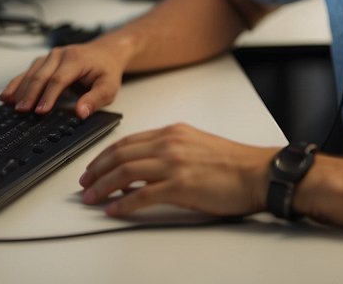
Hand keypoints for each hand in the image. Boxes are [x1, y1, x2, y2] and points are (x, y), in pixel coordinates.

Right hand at [0, 39, 125, 117]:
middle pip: (41, 75)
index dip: (48, 96)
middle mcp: (60, 55)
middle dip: (30, 94)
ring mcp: (50, 57)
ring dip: (20, 89)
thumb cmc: (106, 70)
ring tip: (10, 104)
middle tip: (22, 111)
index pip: (59, 79)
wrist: (106, 52)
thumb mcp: (109, 87)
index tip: (40, 111)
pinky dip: (16, 83)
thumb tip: (81, 113)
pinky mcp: (44, 61)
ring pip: (31, 73)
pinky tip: (7, 94)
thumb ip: (95, 99)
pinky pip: (28, 71)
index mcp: (76, 59)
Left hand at [78, 123, 275, 217]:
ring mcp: (174, 163)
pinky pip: (142, 195)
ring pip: (125, 172)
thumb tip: (148, 164)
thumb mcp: (196, 144)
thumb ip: (171, 149)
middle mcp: (169, 143)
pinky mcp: (180, 185)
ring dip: (104, 187)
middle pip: (121, 155)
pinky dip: (123, 203)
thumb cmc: (232, 163)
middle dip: (97, 170)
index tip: (93, 167)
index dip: (105, 155)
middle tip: (85, 184)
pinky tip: (114, 209)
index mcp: (172, 132)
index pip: (128, 141)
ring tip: (92, 198)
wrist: (257, 172)